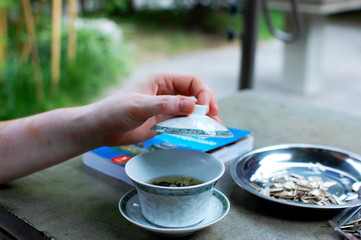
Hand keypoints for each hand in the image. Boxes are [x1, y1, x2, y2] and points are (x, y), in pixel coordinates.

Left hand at [87, 73, 219, 145]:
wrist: (101, 129)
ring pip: (191, 109)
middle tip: (214, 116)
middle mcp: (166, 92)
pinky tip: (201, 131)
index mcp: (161, 80)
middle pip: (195, 94)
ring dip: (203, 116)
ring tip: (215, 125)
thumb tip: (192, 106)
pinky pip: (183, 121)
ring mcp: (165, 107)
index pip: (191, 81)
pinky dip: (193, 125)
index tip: (207, 108)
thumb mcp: (139, 106)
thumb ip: (165, 105)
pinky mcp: (163, 121)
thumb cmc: (115, 111)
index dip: (203, 92)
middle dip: (207, 103)